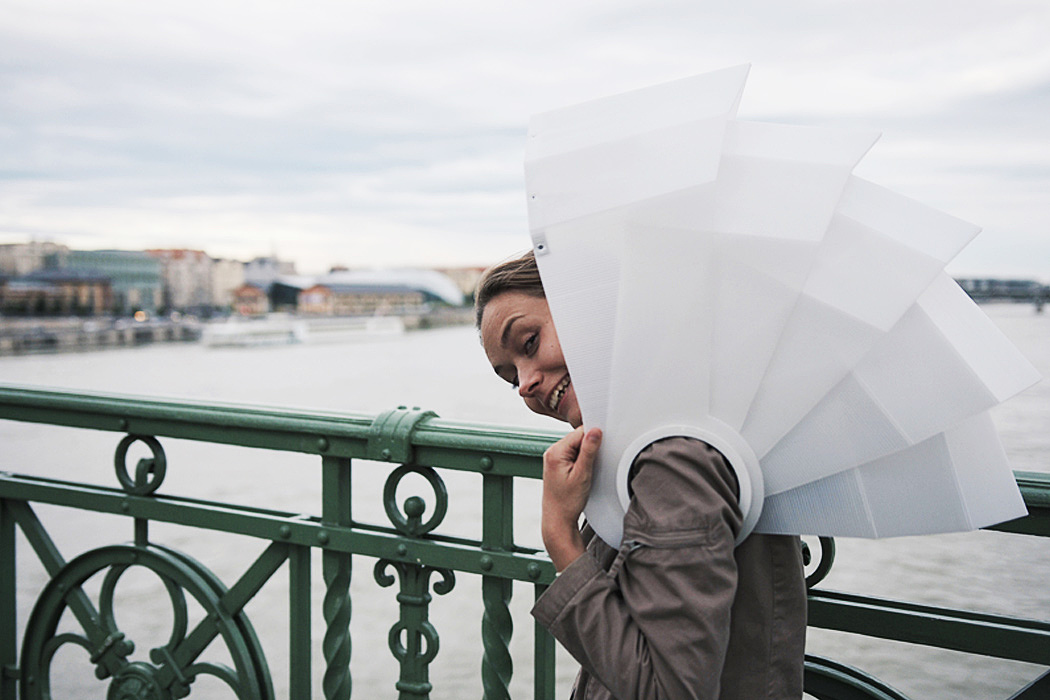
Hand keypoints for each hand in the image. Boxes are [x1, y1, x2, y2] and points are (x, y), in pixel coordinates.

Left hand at [541, 426, 601, 571]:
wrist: (558, 519)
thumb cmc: (567, 502)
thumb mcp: (582, 474)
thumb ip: (589, 451)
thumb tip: (595, 431)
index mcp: (555, 452)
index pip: (579, 433)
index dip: (593, 439)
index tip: (601, 451)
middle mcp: (552, 452)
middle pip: (577, 438)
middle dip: (589, 448)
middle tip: (592, 466)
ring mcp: (553, 458)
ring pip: (576, 447)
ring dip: (585, 456)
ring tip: (585, 472)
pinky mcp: (557, 465)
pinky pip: (573, 455)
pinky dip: (581, 461)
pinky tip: (582, 474)